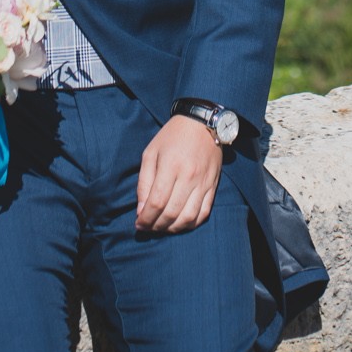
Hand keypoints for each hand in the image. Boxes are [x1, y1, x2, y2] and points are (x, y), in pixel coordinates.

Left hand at [135, 116, 221, 233]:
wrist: (203, 123)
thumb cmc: (172, 137)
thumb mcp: (151, 153)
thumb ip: (144, 182)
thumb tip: (141, 209)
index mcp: (170, 166)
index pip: (157, 202)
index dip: (146, 218)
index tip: (138, 224)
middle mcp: (189, 176)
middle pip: (171, 213)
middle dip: (156, 226)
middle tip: (148, 227)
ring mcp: (203, 182)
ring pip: (188, 217)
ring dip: (173, 228)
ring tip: (163, 226)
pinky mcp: (213, 186)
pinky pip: (204, 212)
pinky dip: (191, 223)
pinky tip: (180, 223)